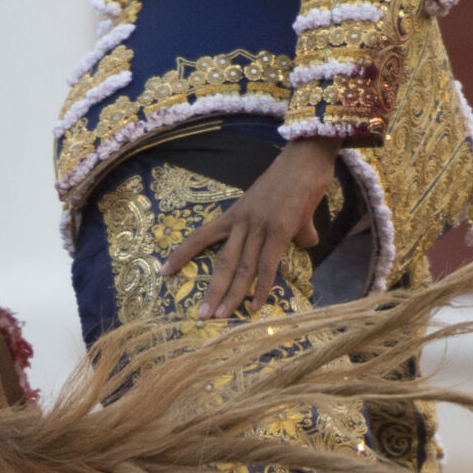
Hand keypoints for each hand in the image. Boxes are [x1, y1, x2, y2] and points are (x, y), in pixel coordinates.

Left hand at [165, 140, 343, 319]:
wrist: (305, 157)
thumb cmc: (295, 178)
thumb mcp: (282, 206)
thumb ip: (293, 229)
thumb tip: (307, 242)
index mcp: (236, 215)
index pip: (201, 236)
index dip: (182, 254)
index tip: (164, 271)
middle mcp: (241, 222)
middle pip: (222, 261)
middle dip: (211, 290)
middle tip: (202, 315)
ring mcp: (259, 225)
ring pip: (241, 267)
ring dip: (231, 294)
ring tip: (221, 316)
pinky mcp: (279, 229)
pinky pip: (267, 264)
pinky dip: (261, 287)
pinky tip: (256, 306)